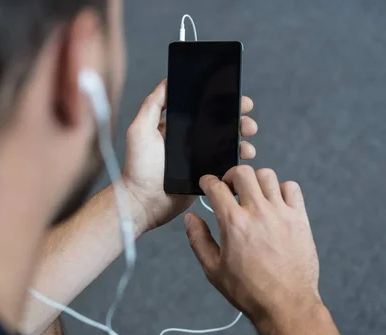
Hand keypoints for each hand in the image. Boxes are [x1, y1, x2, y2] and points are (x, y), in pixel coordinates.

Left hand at [123, 80, 258, 232]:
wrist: (143, 202)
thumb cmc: (137, 167)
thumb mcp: (139, 130)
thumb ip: (152, 106)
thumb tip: (167, 81)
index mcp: (176, 126)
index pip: (202, 108)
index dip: (220, 100)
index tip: (235, 93)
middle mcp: (190, 140)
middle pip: (220, 124)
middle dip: (238, 118)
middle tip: (247, 119)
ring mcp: (200, 158)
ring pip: (228, 143)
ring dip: (242, 138)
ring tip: (247, 138)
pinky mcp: (207, 176)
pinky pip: (227, 165)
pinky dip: (238, 160)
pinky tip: (244, 157)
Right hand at [183, 166, 320, 324]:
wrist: (286, 305)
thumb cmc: (249, 291)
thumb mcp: (213, 269)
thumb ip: (198, 239)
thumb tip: (190, 219)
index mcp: (233, 223)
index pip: (216, 186)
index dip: (207, 181)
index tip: (207, 184)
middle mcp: (258, 212)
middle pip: (243, 172)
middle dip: (231, 176)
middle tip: (229, 188)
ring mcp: (281, 213)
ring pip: (268, 175)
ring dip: (256, 181)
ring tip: (252, 195)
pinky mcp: (300, 219)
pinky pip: (292, 188)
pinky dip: (281, 190)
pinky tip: (274, 203)